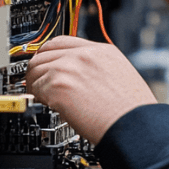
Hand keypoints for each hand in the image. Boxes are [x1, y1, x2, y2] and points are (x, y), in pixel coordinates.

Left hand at [26, 35, 156, 144]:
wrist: (133, 126)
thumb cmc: (131, 111)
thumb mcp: (121, 77)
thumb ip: (97, 70)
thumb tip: (78, 78)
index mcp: (102, 51)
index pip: (63, 42)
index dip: (50, 55)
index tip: (47, 66)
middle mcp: (85, 55)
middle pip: (44, 52)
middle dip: (40, 70)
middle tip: (41, 86)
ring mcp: (70, 67)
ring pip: (36, 69)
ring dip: (37, 85)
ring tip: (47, 99)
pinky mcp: (59, 85)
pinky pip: (35, 88)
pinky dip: (38, 98)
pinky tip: (52, 107)